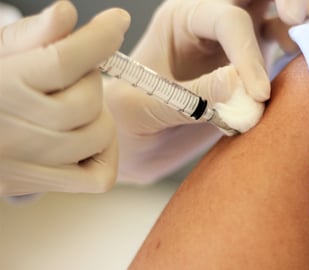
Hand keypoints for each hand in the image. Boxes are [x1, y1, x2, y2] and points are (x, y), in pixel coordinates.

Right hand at [0, 1, 129, 195]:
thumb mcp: (0, 52)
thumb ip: (33, 34)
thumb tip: (67, 13)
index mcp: (0, 87)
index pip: (64, 62)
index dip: (99, 38)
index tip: (117, 22)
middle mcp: (9, 131)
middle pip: (87, 102)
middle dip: (91, 82)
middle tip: (74, 77)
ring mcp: (23, 165)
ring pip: (98, 136)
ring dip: (99, 117)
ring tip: (73, 108)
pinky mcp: (35, 186)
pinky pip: (99, 177)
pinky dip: (103, 154)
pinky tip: (85, 139)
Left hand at [104, 0, 308, 182]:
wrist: (135, 142)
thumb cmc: (126, 120)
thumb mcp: (144, 107)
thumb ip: (191, 96)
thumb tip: (241, 86)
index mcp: (180, 18)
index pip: (227, 20)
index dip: (247, 55)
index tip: (258, 95)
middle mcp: (209, 21)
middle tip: (300, 17)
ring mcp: (232, 39)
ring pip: (272, 10)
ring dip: (295, 17)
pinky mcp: (249, 61)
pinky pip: (280, 42)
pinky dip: (296, 46)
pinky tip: (304, 59)